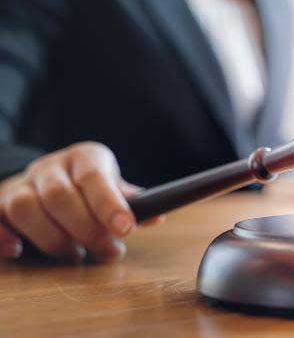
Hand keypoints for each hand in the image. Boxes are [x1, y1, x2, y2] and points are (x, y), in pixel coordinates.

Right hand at [0, 142, 162, 262]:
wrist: (47, 178)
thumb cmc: (88, 188)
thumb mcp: (113, 186)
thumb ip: (130, 201)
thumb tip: (157, 216)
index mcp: (84, 158)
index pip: (94, 177)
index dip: (109, 204)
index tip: (127, 229)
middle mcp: (49, 167)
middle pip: (60, 196)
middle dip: (86, 229)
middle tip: (109, 252)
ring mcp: (21, 184)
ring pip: (25, 207)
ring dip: (52, 238)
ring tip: (75, 256)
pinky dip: (4, 236)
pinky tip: (19, 251)